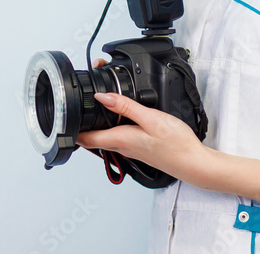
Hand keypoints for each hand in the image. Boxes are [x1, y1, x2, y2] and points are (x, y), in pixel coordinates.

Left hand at [76, 91, 208, 184]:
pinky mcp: (140, 148)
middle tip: (79, 104)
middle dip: (83, 123)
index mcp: (121, 139)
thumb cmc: (176, 144)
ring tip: (96, 107)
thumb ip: (126, 106)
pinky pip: (119, 139)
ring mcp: (131, 149)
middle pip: (93, 138)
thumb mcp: (151, 118)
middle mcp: (122, 147)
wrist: (193, 162)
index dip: (72, 129)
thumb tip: (102, 97)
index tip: (65, 116)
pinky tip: (120, 117)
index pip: (85, 139)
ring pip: (106, 138)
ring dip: (98, 125)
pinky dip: (113, 128)